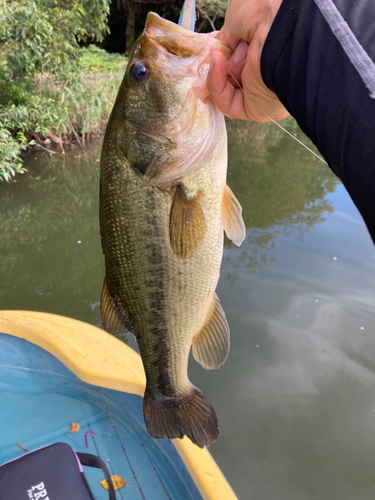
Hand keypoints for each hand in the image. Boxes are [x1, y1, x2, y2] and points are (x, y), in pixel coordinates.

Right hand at [207, 0, 288, 122]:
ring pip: (228, 89)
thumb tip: (221, 51)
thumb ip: (227, 35)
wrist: (284, 31)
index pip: (242, 55)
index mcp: (270, 48)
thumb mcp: (239, 17)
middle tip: (211, 50)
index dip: (224, 50)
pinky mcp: (254, 110)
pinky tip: (218, 63)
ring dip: (219, 70)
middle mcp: (268, 71)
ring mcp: (262, 92)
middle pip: (233, 73)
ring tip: (220, 53)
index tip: (212, 42)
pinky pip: (227, 103)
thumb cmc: (267, 16)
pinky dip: (217, 84)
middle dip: (220, 62)